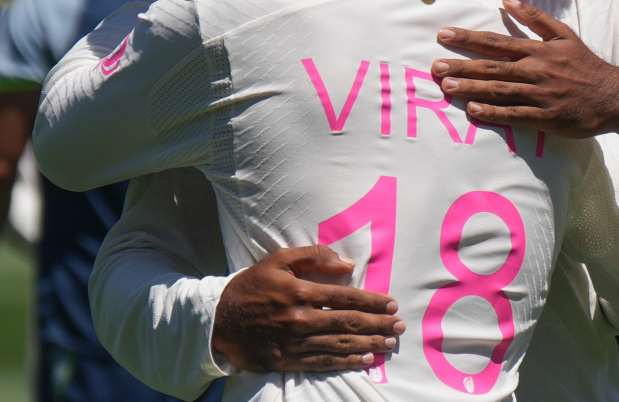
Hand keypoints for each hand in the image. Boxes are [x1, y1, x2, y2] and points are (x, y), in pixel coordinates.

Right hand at [212, 245, 404, 372]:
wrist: (218, 318)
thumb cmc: (252, 285)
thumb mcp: (278, 259)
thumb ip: (313, 257)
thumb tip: (347, 263)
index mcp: (300, 291)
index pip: (346, 297)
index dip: (372, 301)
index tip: (391, 304)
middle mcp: (300, 318)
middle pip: (348, 322)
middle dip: (378, 324)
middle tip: (399, 326)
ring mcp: (293, 342)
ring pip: (339, 344)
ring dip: (368, 344)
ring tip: (389, 343)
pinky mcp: (286, 360)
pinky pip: (322, 362)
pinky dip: (346, 361)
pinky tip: (364, 360)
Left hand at [433, 0, 618, 151]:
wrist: (615, 96)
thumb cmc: (585, 64)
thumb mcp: (564, 35)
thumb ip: (534, 17)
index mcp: (538, 50)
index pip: (497, 41)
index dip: (469, 37)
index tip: (443, 34)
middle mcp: (537, 70)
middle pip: (493, 67)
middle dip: (462, 65)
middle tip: (435, 66)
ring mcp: (541, 95)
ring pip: (501, 90)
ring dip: (472, 88)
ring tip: (446, 86)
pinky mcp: (547, 117)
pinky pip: (516, 115)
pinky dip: (495, 113)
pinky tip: (474, 111)